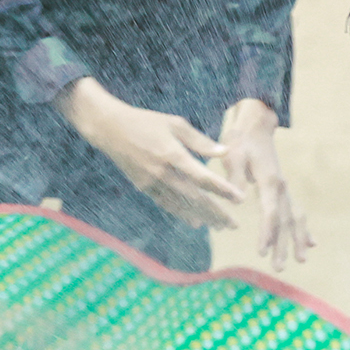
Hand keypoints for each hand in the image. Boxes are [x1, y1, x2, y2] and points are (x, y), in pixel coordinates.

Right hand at [58, 77, 241, 229]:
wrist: (109, 129)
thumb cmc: (146, 122)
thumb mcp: (175, 124)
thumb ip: (201, 141)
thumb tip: (225, 152)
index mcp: (172, 154)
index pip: (203, 178)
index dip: (222, 190)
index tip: (240, 200)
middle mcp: (162, 173)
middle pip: (194, 198)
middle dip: (216, 213)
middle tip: (234, 225)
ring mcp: (151, 182)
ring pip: (181, 206)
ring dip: (202, 218)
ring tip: (220, 226)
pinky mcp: (144, 187)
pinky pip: (166, 205)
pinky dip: (182, 214)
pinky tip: (196, 222)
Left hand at [220, 98, 311, 270]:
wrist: (254, 126)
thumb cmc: (240, 140)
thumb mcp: (232, 155)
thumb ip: (234, 177)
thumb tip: (238, 200)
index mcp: (269, 181)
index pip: (271, 212)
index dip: (267, 232)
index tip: (262, 251)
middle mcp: (281, 188)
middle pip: (286, 221)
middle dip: (283, 245)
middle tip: (277, 267)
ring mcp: (285, 190)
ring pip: (296, 219)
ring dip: (298, 240)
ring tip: (301, 261)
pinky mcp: (283, 191)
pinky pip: (297, 212)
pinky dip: (303, 229)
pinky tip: (310, 243)